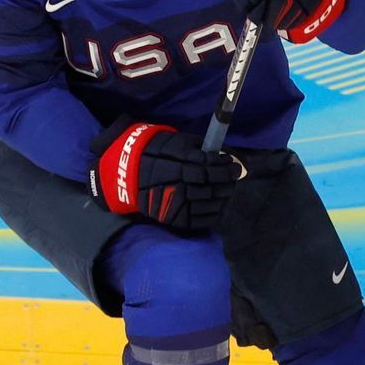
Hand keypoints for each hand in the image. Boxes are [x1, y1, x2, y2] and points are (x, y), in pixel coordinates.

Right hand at [90, 121, 244, 232]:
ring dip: (224, 197)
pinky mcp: (175, 220)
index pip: (211, 171)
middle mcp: (178, 188)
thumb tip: (232, 159)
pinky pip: (202, 220)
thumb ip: (206, 152)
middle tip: (233, 177)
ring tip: (227, 189)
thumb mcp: (181, 144)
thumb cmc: (160, 154)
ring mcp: (176, 207)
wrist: (129, 173)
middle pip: (213, 189)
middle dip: (228, 183)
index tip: (235, 166)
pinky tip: (218, 204)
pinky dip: (215, 212)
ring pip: (211, 205)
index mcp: (179, 168)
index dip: (227, 169)